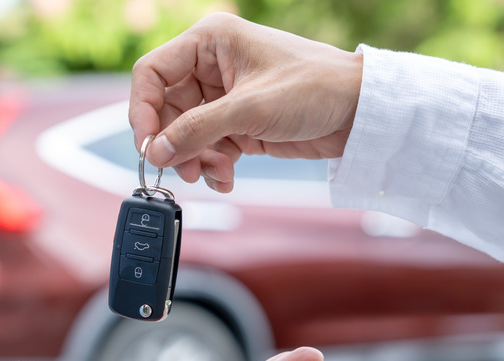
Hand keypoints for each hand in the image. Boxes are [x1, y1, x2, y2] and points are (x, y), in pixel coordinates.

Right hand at [129, 13, 362, 192]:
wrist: (360, 113)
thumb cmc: (314, 89)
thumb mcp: (250, 109)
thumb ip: (197, 130)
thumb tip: (155, 151)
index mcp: (210, 41)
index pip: (153, 73)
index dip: (143, 110)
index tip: (147, 146)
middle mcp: (212, 66)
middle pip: (166, 109)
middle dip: (174, 143)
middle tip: (183, 170)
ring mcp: (225, 96)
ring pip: (186, 133)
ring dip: (195, 159)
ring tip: (214, 173)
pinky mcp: (238, 123)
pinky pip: (208, 147)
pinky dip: (213, 165)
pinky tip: (227, 176)